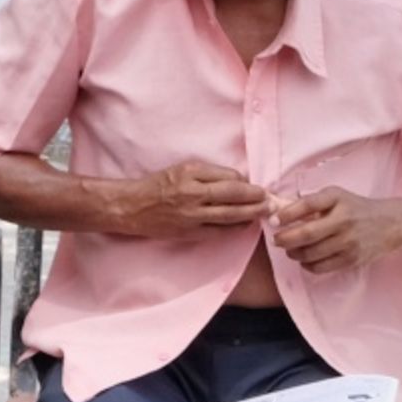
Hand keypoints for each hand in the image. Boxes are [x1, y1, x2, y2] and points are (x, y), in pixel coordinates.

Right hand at [99, 160, 271, 242]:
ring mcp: (191, 214)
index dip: (245, 183)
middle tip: (270, 200)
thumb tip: (236, 182)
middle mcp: (192, 192)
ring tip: (264, 212)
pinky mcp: (189, 231)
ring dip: (251, 214)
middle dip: (256, 198)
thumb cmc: (157, 186)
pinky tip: (244, 226)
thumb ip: (207, 174)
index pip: (229, 176)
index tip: (254, 187)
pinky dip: (234, 229)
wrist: (132, 207)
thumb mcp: (181, 170)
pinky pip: (218, 231)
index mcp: (191, 172)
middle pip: (234, 195)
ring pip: (230, 215)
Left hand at [267, 187, 401, 275]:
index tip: (274, 221)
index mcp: (337, 199)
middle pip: (306, 233)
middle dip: (285, 239)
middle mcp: (343, 219)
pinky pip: (320, 267)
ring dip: (294, 253)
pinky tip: (306, 259)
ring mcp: (348, 241)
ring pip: (311, 253)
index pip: (307, 205)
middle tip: (277, 240)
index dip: (286, 214)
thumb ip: (312, 203)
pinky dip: (307, 265)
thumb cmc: (356, 208)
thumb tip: (280, 212)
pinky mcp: (351, 259)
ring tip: (291, 249)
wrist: (390, 223)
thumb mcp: (337, 197)